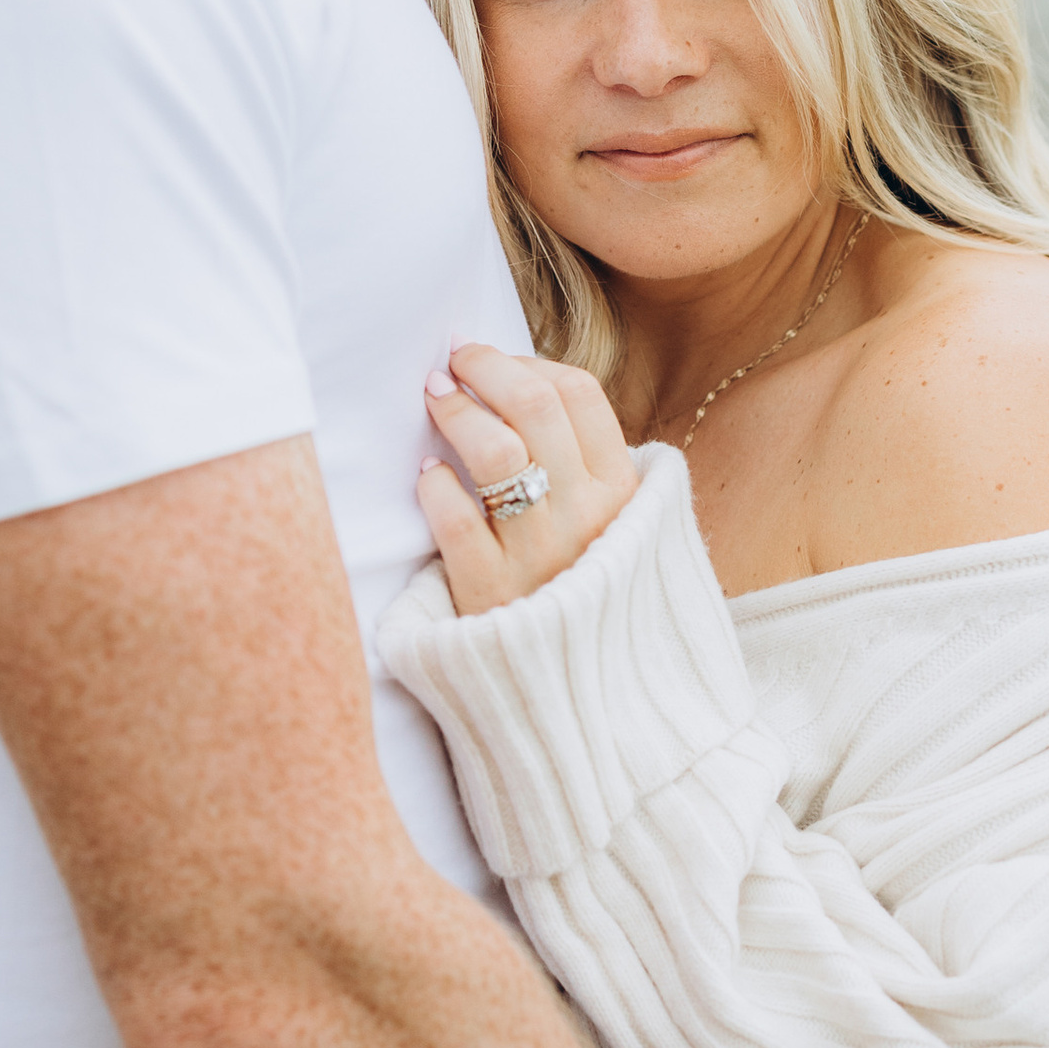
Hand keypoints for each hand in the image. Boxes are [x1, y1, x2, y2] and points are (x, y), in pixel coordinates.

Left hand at [419, 342, 640, 613]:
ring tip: (434, 396)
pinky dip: (434, 485)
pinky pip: (455, 519)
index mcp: (621, 492)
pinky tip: (428, 474)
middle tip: (454, 360)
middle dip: (485, 367)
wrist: (575, 688)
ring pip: (495, 451)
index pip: (580, 394)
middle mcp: (586, 516)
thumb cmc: (581, 588)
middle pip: (534, 406)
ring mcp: (538, 553)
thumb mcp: (613, 525)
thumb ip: (584, 464)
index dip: (528, 362)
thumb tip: (524, 386)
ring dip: (456, 410)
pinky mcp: (490, 590)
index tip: (494, 359)